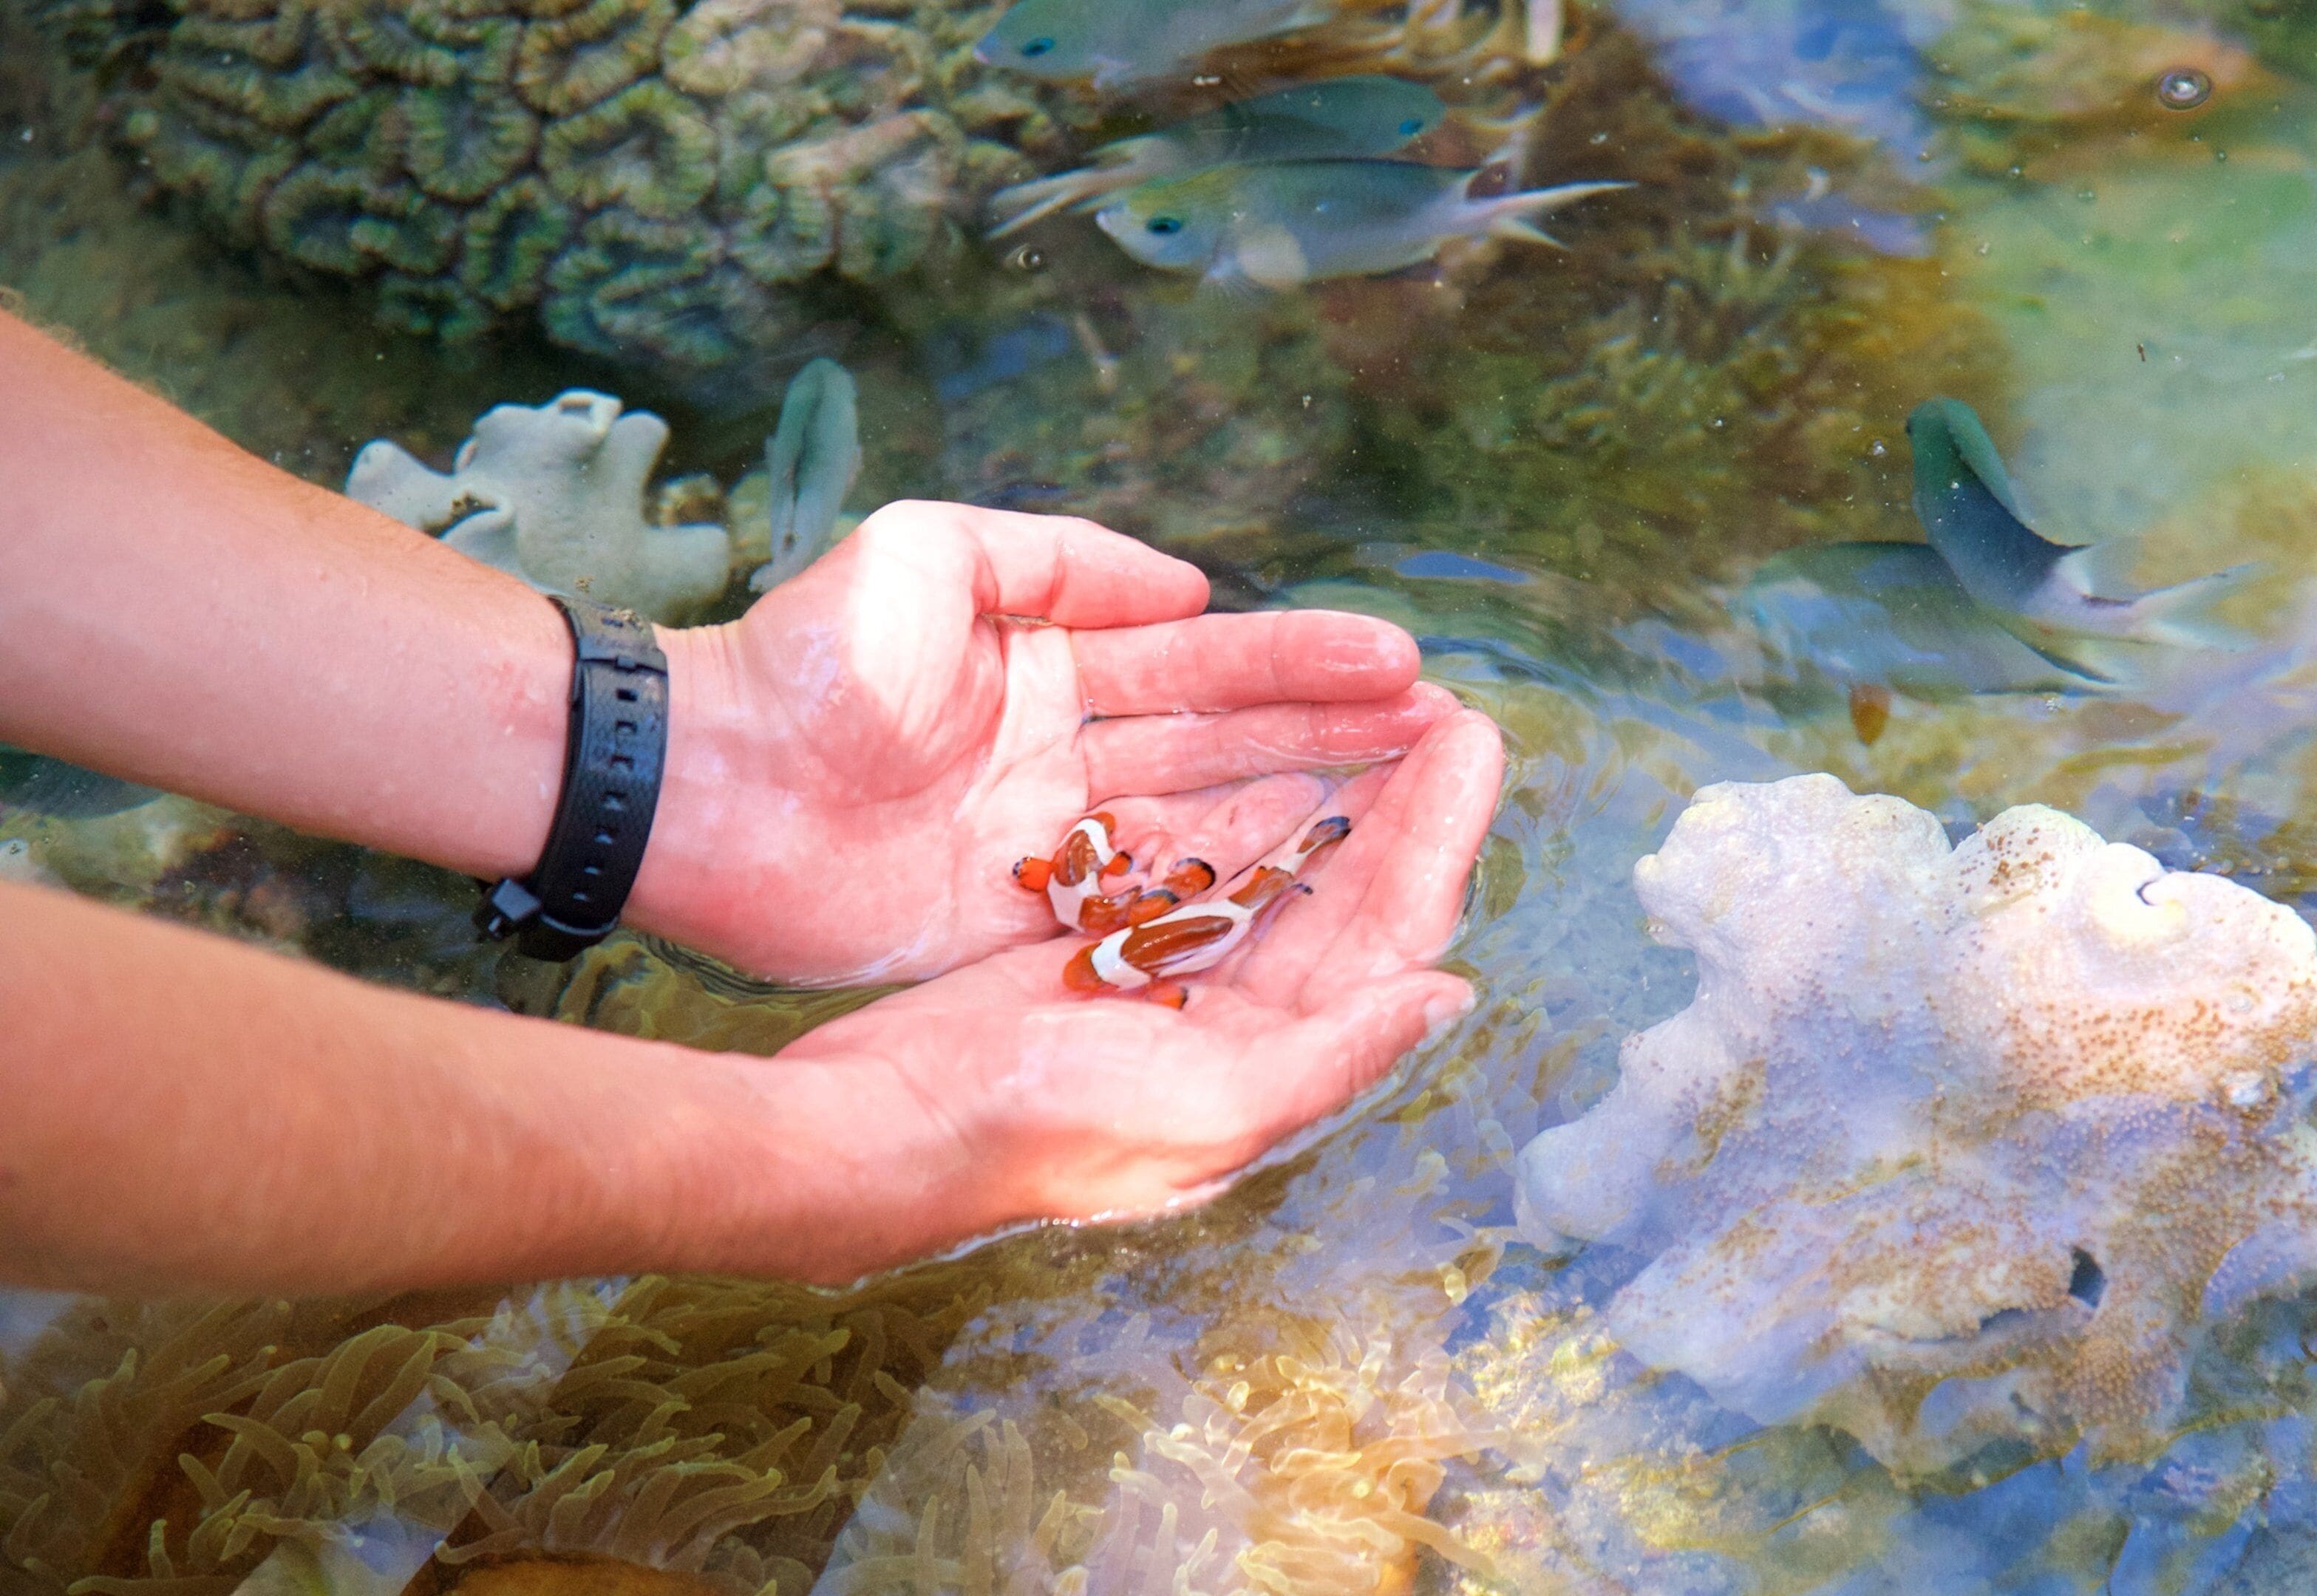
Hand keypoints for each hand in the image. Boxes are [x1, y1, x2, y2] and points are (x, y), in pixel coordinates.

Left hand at [630, 503, 1454, 984]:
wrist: (698, 789)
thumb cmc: (802, 661)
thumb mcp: (926, 555)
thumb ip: (1055, 559)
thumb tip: (1184, 588)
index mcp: (1052, 665)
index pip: (1205, 665)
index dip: (1304, 664)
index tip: (1402, 667)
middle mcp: (1067, 754)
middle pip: (1228, 749)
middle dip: (1336, 740)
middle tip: (1444, 741)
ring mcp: (1051, 844)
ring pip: (1206, 830)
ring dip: (1304, 820)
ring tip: (1409, 811)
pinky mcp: (1019, 924)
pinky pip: (1143, 910)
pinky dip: (1222, 901)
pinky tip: (1308, 897)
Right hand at [758, 709, 1502, 1265]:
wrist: (884, 1127)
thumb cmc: (1040, 1131)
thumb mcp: (1206, 1104)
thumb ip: (1334, 1053)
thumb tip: (1447, 995)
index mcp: (1280, 1065)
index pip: (1391, 938)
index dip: (1440, 839)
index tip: (1475, 742)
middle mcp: (1245, 1029)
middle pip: (1352, 898)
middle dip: (1404, 805)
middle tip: (1447, 709)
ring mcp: (1177, 990)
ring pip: (1282, 880)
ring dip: (1332, 802)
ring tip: (1381, 717)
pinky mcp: (1112, 954)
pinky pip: (1201, 875)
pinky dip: (1239, 818)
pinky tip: (1272, 763)